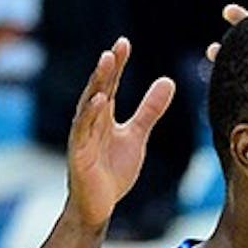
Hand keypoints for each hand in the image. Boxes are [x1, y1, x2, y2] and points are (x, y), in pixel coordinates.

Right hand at [66, 37, 174, 228]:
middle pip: (98, 90)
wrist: (99, 205)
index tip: (124, 43)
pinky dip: (90, 115)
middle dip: (106, 68)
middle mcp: (90, 122)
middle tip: (115, 48)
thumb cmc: (113, 170)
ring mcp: (82, 138)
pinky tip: (99, 100)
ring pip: (89, 106)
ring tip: (105, 62)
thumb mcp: (137, 135)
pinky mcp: (79, 155)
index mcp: (103, 116)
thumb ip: (150, 109)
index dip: (116, 64)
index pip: (110, 85)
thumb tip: (168, 80)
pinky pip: (84, 131)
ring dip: (97, 84)